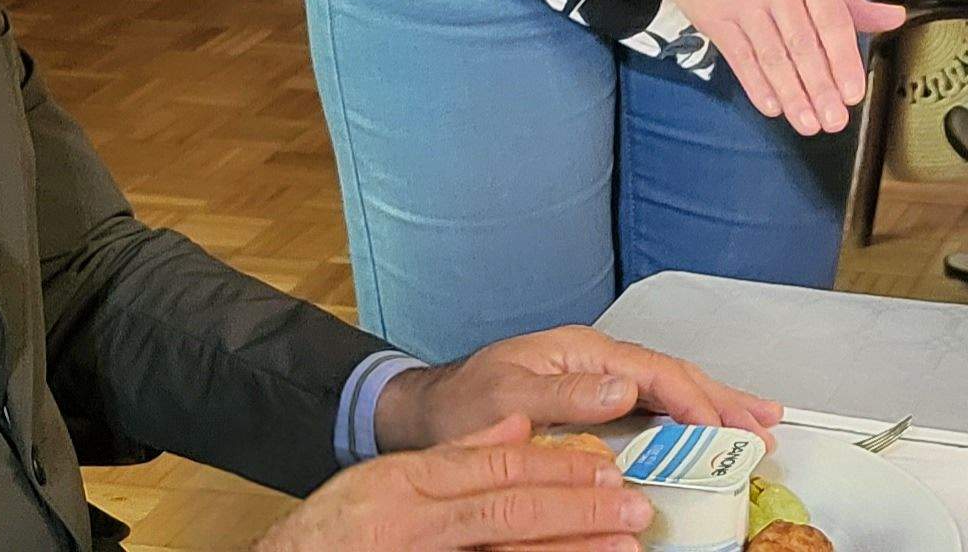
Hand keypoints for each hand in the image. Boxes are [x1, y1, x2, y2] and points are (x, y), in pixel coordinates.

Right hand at [250, 415, 646, 551]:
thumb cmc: (335, 528)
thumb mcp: (385, 477)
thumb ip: (455, 453)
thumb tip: (516, 428)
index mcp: (410, 483)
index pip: (498, 470)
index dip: (559, 470)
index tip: (607, 471)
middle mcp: (418, 522)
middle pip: (511, 512)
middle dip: (578, 511)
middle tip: (633, 509)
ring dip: (569, 551)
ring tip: (621, 546)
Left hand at [378, 326, 783, 454]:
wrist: (426, 408)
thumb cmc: (461, 405)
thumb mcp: (509, 396)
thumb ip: (567, 393)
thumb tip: (625, 386)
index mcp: (582, 351)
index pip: (655, 372)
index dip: (695, 402)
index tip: (725, 432)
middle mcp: (596, 358)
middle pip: (674, 373)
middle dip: (723, 398)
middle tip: (768, 424)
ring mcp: (596, 375)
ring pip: (670, 386)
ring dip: (715, 404)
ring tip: (759, 420)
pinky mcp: (592, 396)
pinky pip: (653, 401)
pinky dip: (687, 412)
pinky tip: (706, 424)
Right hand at [635, 0, 904, 134]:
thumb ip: (850, 2)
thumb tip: (895, 18)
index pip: (831, 21)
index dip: (843, 60)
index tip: (853, 93)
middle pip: (803, 45)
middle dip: (820, 88)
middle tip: (834, 121)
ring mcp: (745, 3)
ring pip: (773, 57)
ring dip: (792, 95)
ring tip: (808, 124)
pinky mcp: (717, 20)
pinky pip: (741, 59)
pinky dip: (757, 86)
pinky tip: (773, 107)